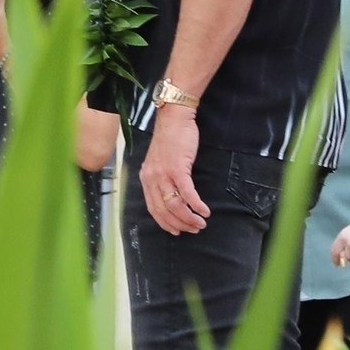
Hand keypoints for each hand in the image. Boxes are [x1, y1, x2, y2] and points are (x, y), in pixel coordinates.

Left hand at [139, 106, 208, 234]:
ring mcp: (163, 174)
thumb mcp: (159, 162)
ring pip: (175, 205)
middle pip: (163, 210)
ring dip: (189, 218)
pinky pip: (187, 193)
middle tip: (193, 229)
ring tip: (200, 223)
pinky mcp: (177, 169)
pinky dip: (196, 205)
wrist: (174, 119)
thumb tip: (172, 196)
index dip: (165, 222)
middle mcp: (151, 178)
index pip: (152, 208)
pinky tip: (204, 211)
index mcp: (145, 178)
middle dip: (179, 224)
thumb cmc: (170, 139)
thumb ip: (161, 178)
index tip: (176, 231)